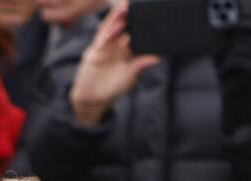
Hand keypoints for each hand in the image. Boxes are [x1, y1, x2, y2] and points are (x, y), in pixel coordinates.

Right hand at [70, 2, 160, 127]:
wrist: (93, 100)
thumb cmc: (111, 88)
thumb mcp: (129, 76)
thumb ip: (140, 64)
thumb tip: (157, 57)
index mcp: (123, 51)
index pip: (131, 33)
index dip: (137, 23)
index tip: (146, 12)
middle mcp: (113, 47)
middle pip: (120, 27)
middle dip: (126, 15)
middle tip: (133, 3)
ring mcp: (102, 49)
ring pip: (109, 30)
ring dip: (115, 19)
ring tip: (124, 8)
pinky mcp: (93, 54)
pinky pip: (100, 41)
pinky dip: (107, 34)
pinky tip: (115, 27)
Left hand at [214, 20, 250, 132]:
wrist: (236, 104)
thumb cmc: (230, 78)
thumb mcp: (228, 56)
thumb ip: (229, 41)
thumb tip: (220, 27)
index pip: (246, 29)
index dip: (229, 33)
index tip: (217, 45)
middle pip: (240, 36)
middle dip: (223, 47)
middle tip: (214, 60)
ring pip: (237, 46)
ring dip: (223, 57)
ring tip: (219, 69)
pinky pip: (235, 59)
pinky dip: (224, 66)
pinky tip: (221, 75)